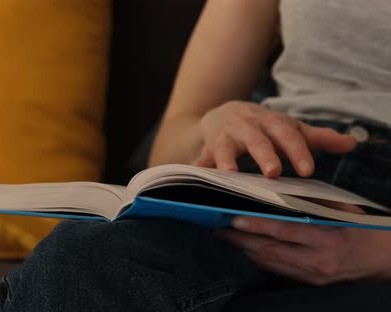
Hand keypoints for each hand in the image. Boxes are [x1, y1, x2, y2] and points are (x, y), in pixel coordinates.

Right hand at [193, 101, 355, 176]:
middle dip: (264, 155)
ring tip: (230, 175)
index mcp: (271, 122)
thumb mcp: (288, 128)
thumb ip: (317, 138)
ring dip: (226, 161)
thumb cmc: (262, 127)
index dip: (297, 152)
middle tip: (273, 173)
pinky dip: (196, 169)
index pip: (288, 135)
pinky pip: (200, 159)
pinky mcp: (206, 148)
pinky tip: (194, 177)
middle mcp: (247, 127)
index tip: (308, 171)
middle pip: (257, 140)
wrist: (222, 113)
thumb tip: (352, 144)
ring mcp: (224, 137)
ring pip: (225, 148)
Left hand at [218, 204, 390, 284]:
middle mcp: (318, 262)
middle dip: (241, 239)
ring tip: (226, 236)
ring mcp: (313, 276)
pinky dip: (259, 259)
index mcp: (327, 239)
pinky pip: (278, 271)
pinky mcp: (310, 284)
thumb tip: (278, 192)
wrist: (384, 259)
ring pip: (270, 263)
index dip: (256, 226)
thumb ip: (311, 203)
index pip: (284, 232)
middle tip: (219, 228)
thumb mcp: (342, 210)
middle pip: (270, 251)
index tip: (234, 219)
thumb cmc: (362, 228)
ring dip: (245, 250)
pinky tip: (246, 248)